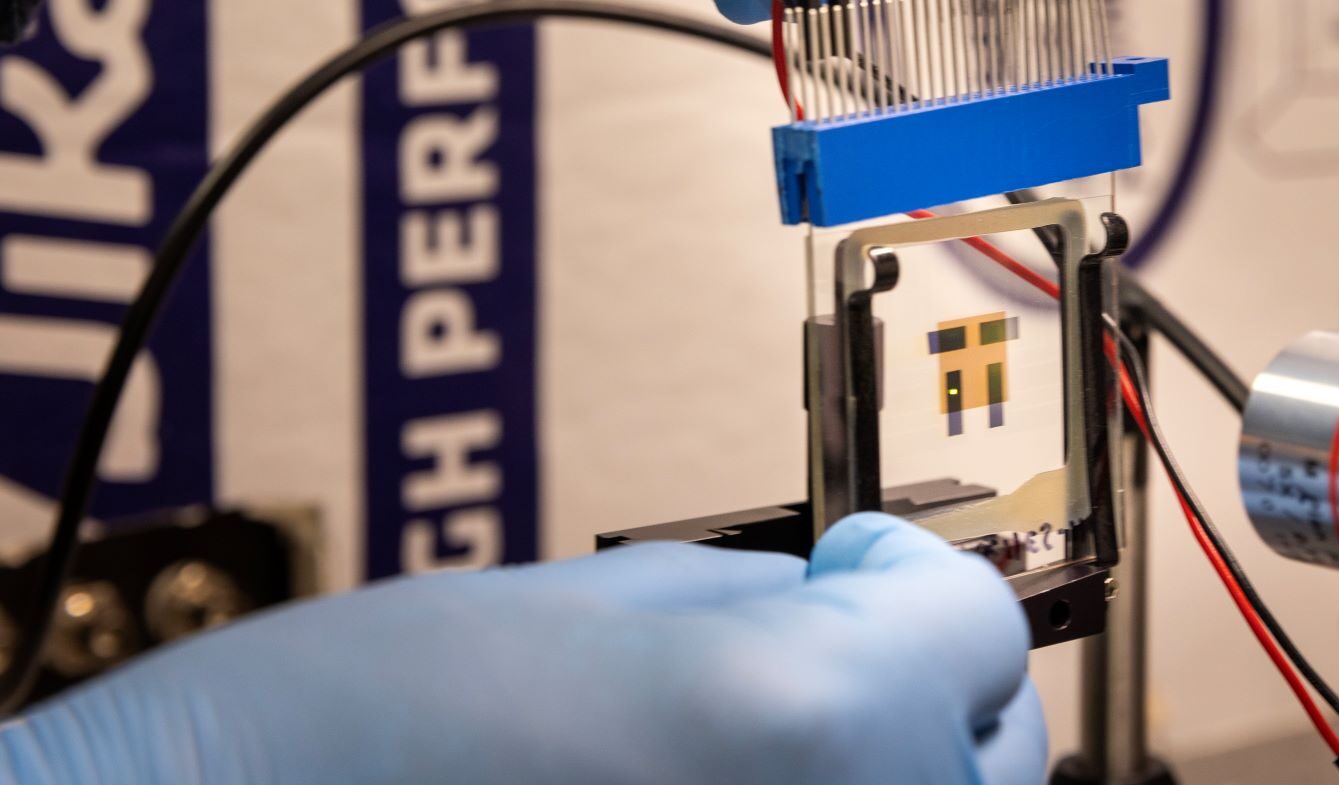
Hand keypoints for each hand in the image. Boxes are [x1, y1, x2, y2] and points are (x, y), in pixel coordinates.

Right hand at [0, 515, 1042, 784]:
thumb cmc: (348, 734)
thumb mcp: (599, 595)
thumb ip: (779, 599)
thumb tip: (868, 608)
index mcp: (812, 724)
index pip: (978, 632)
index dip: (907, 588)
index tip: (857, 572)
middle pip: (990, 766)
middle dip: (918, 699)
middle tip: (815, 663)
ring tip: (742, 754)